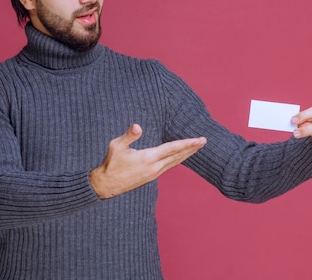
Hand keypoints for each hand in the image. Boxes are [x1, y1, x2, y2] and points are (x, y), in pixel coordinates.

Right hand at [89, 124, 206, 198]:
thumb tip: (137, 126)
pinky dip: (178, 159)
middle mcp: (154, 167)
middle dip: (192, 148)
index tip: (198, 139)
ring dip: (187, 154)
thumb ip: (129, 136)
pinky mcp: (151, 176)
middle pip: (178, 156)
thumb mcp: (116, 146)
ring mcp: (154, 173)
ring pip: (175, 162)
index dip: (186, 143)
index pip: (172, 149)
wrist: (107, 185)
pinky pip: (169, 166)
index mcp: (148, 158)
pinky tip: (182, 156)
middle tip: (204, 140)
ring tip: (197, 146)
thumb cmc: (110, 163)